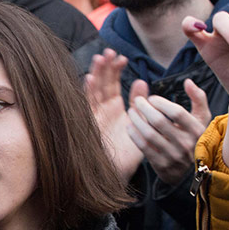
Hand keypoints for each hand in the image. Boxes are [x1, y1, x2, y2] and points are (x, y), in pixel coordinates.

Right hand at [85, 49, 145, 182]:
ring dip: (96, 75)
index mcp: (114, 109)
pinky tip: (90, 78)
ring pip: (93, 91)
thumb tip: (142, 82)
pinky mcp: (88, 125)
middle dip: (105, 68)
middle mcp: (102, 110)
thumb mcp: (140, 126)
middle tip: (111, 52)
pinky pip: (86, 106)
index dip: (116, 70)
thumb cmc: (128, 156)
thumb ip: (140, 105)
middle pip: (102, 84)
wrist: (115, 177)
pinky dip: (87, 92)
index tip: (123, 58)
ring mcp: (93, 116)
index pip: (113, 84)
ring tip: (101, 58)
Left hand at [126, 80, 211, 184]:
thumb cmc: (196, 136)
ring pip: (149, 134)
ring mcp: (173, 156)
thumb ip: (198, 98)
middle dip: (144, 108)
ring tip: (131, 111)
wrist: (195, 169)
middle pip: (159, 122)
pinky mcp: (162, 165)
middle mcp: (186, 144)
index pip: (176, 112)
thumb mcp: (202, 118)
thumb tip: (187, 82)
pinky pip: (143, 147)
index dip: (161, 102)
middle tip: (137, 101)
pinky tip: (130, 126)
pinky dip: (134, 135)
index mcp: (197, 130)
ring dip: (136, 120)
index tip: (152, 98)